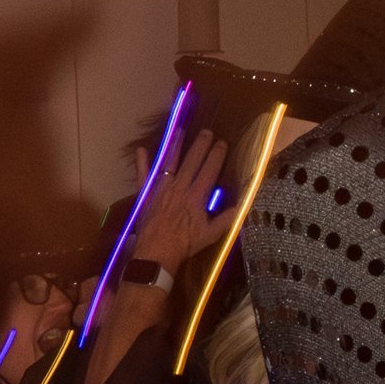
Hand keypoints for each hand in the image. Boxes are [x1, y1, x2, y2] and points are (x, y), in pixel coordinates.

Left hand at [122, 128, 228, 278]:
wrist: (157, 252)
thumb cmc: (185, 244)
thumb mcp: (211, 234)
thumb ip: (227, 218)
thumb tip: (243, 206)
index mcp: (196, 195)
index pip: (209, 169)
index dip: (216, 155)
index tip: (222, 142)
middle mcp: (179, 187)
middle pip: (191, 161)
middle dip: (200, 145)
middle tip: (207, 131)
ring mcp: (161, 188)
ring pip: (169, 163)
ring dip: (175, 146)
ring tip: (180, 131)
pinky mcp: (146, 194)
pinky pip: (143, 176)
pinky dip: (142, 163)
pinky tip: (141, 150)